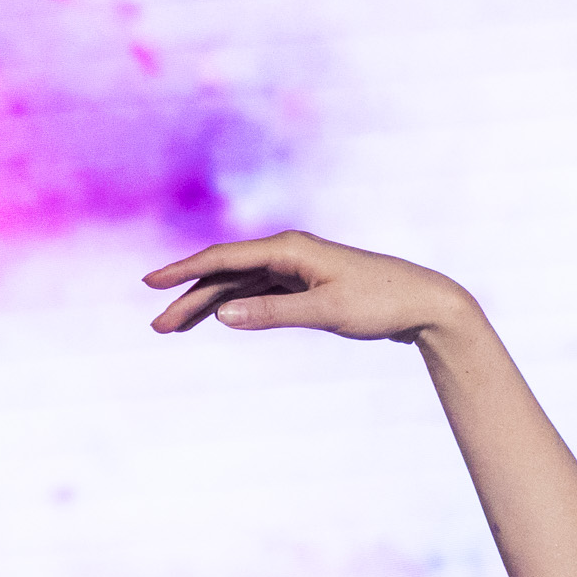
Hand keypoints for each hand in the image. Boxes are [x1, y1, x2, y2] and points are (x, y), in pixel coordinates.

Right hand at [142, 230, 475, 341]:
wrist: (426, 303)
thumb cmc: (381, 304)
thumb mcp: (326, 312)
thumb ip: (273, 314)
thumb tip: (223, 314)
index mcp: (289, 248)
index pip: (223, 258)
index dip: (183, 271)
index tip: (150, 284)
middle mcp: (288, 252)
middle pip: (225, 274)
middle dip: (189, 297)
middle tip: (158, 325)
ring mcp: (296, 268)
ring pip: (239, 286)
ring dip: (207, 305)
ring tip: (173, 328)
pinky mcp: (306, 284)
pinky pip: (258, 293)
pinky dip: (236, 306)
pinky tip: (216, 318)